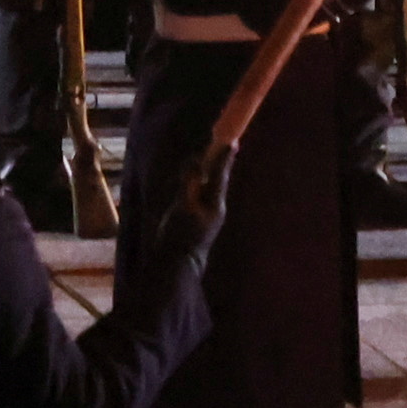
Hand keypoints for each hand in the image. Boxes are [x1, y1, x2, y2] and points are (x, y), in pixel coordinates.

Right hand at [124, 146, 231, 295]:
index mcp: (214, 204)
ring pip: (209, 188)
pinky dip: (198, 185)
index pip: (220, 175)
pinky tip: (195, 182)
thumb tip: (197, 163)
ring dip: (209, 173)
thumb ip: (190, 183)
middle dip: (219, 163)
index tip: (232, 140)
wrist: (174, 267)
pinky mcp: (195, 222)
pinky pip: (199, 197)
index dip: (224, 157)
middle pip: (217, 180)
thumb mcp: (183, 207)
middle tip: (224, 143)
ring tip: (211, 157)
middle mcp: (213, 208)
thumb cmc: (179, 237)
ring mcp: (205, 217)